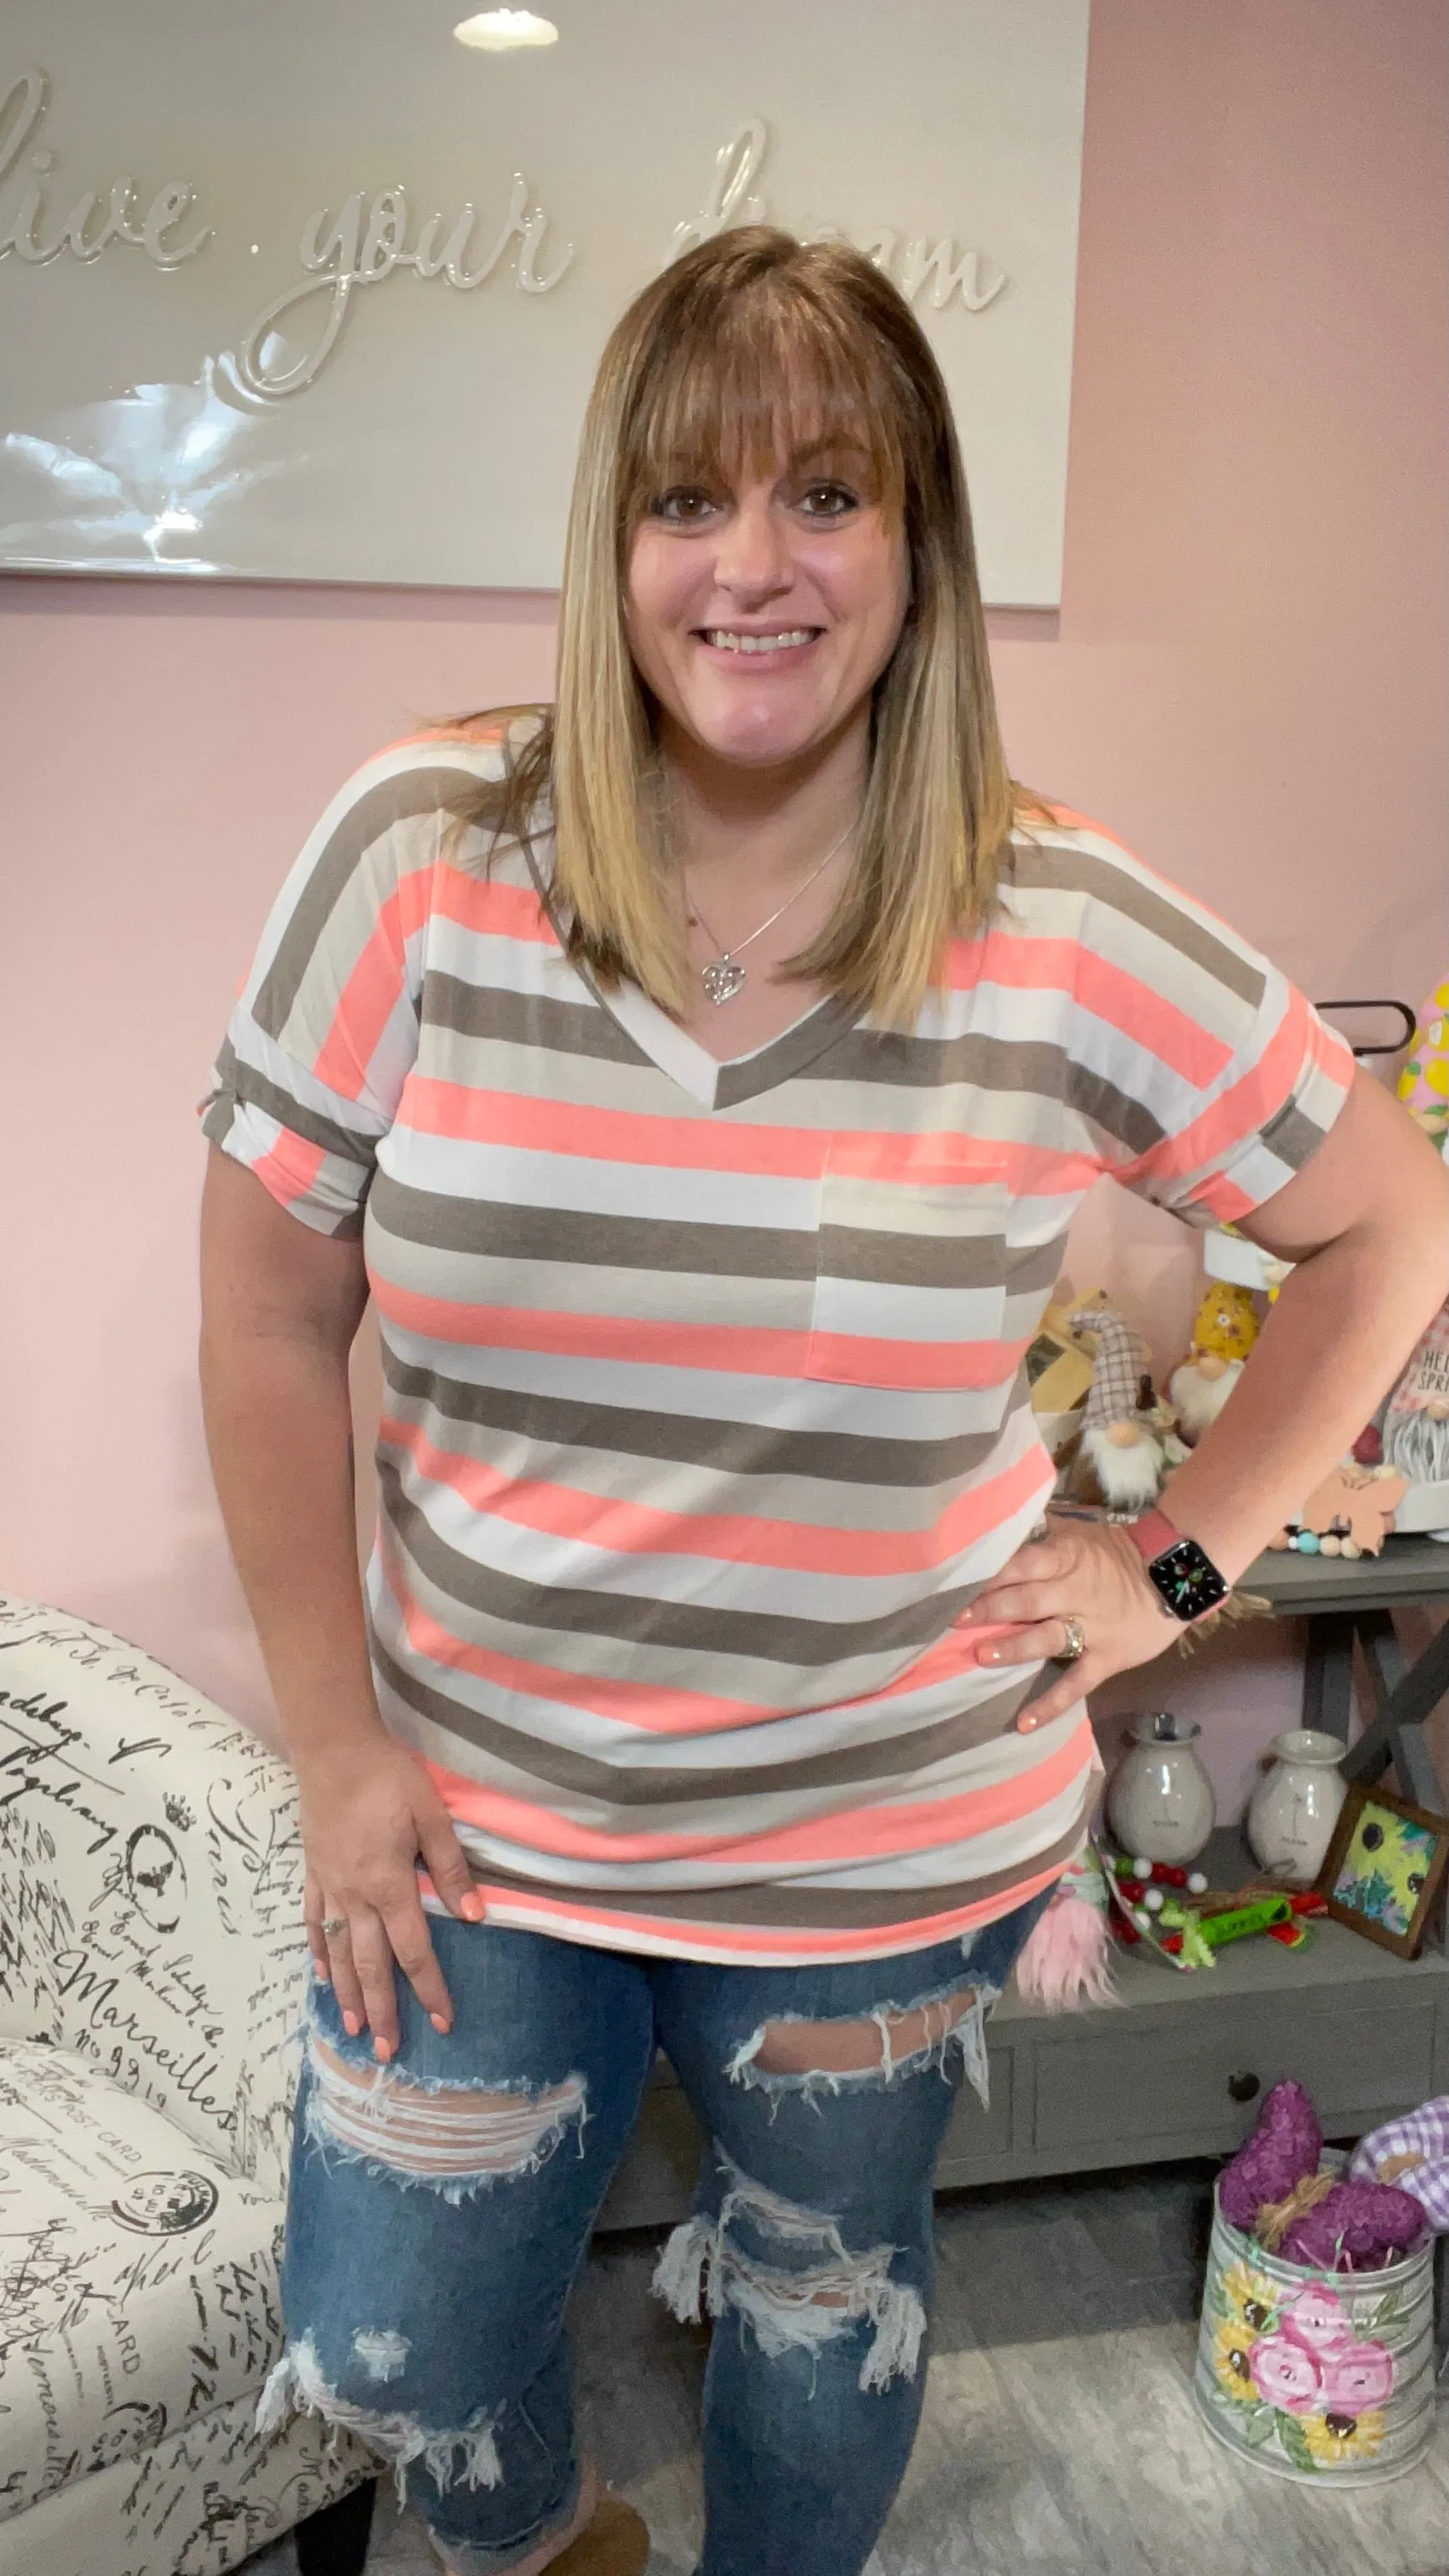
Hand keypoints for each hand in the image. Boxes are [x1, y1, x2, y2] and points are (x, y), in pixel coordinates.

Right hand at [298, 1734, 484, 2059]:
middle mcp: (355, 1895)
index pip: (414, 1950)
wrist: (333, 1748)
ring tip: (352, 2030)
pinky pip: (312, 1921)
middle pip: (370, 1964)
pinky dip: (318, 1952)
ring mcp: (329, 1886)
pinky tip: (321, 1977)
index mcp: (389, 1884)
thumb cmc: (389, 1777)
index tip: (443, 2021)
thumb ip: (451, 1868)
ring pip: (337, 1952)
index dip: (430, 1988)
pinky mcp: (313, 1872)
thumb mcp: (432, 1815)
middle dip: (381, 2010)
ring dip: (346, 1994)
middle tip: (387, 2051)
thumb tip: (475, 1917)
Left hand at [964, 1517, 1177, 1729]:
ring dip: (1012, 1648)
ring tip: (980, 1657)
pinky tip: (1023, 1723)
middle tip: (953, 1620)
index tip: (956, 1584)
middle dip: (989, 1610)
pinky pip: (1076, 1683)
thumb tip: (1000, 1526)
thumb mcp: (1080, 1535)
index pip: (1021, 1564)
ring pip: (1047, 1638)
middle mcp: (1074, 1592)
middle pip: (1027, 1599)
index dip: (989, 1575)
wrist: (1175, 1577)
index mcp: (1065, 1558)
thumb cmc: (1118, 1554)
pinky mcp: (1106, 1659)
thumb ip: (1042, 1537)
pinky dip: (1051, 1704)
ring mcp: (1091, 1628)